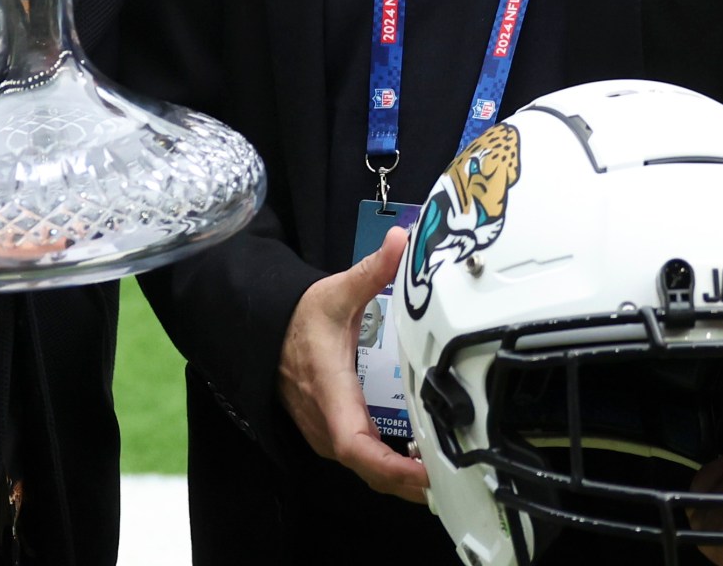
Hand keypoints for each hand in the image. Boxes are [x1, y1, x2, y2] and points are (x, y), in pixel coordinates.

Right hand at [278, 226, 428, 501]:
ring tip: (450, 473)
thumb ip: (372, 270)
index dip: (392, 467)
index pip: (357, 447)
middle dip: (411, 483)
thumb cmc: (300, 318)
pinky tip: (424, 463)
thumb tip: (401, 240)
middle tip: (458, 476)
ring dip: (405, 480)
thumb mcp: (336, 293)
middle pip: (371, 472)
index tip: (426, 472)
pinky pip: (366, 462)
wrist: (265, 331)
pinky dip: (393, 470)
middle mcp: (328, 426)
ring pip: (369, 472)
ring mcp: (328, 435)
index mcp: (331, 395)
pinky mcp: (333, 435)